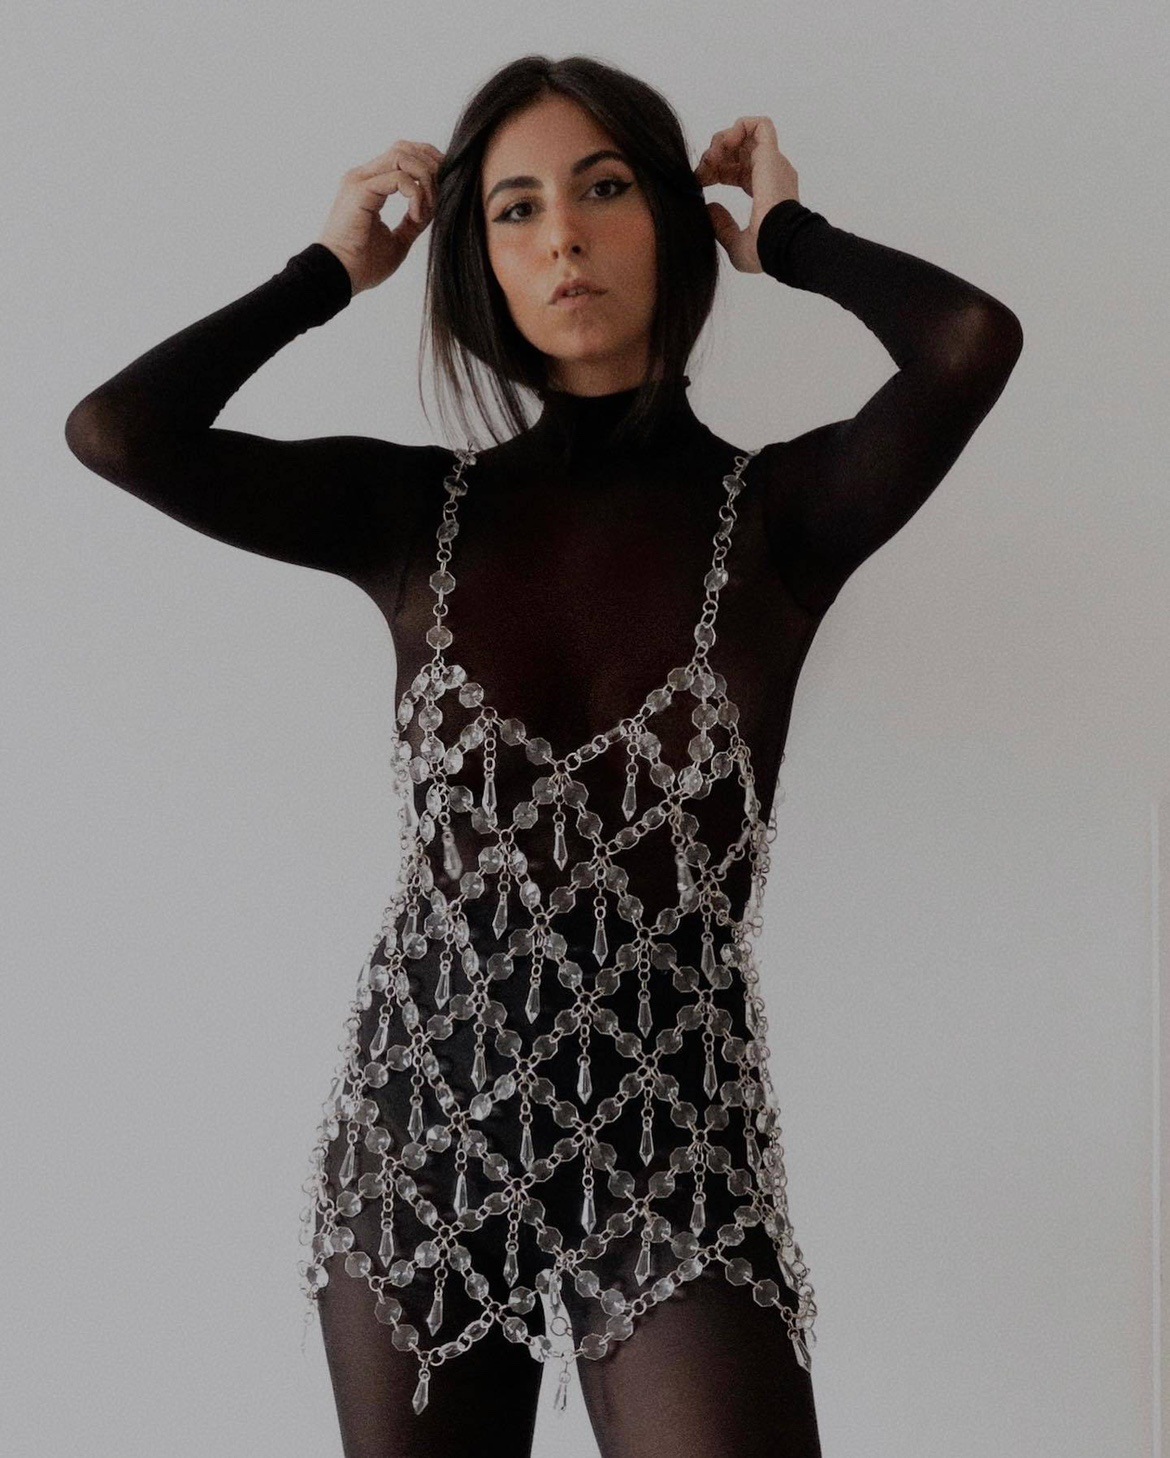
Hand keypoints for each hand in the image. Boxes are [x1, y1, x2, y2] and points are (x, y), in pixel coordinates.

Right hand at [316, 139, 445, 293]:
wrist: (338, 278)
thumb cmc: (362, 264)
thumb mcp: (398, 240)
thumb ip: (413, 221)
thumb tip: (431, 209)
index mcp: (369, 185)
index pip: (402, 155)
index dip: (427, 164)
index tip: (442, 188)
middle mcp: (363, 177)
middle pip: (404, 148)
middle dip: (430, 165)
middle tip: (440, 194)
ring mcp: (360, 181)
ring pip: (403, 156)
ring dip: (424, 179)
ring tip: (425, 209)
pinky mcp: (360, 191)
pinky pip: (399, 178)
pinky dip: (415, 194)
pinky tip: (415, 216)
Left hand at [693, 116, 798, 273]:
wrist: (777, 242)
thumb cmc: (763, 250)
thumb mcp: (736, 245)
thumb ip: (722, 227)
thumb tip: (710, 208)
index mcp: (764, 192)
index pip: (738, 171)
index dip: (717, 171)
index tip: (701, 182)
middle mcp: (770, 174)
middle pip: (739, 151)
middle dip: (715, 156)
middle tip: (702, 172)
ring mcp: (772, 163)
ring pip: (746, 135)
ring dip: (722, 141)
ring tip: (711, 159)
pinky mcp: (771, 154)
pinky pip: (760, 124)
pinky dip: (739, 127)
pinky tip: (724, 146)